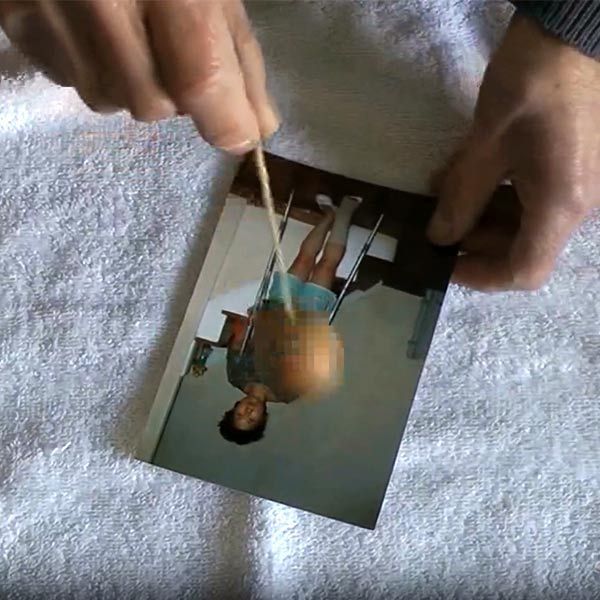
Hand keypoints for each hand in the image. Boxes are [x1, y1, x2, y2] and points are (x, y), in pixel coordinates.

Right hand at [0, 0, 278, 153]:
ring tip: (125, 27)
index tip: (239, 135)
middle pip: (153, 105)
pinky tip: (89, 23)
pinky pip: (69, 80)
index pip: (200, 79)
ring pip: (109, 101)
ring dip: (129, 82)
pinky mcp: (11, 18)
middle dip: (174, 93)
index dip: (225, 120)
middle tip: (169, 46)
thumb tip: (257, 126)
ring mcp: (46, 6)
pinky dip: (91, 66)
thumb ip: (237, 54)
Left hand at [428, 14, 599, 291]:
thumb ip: (461, 199)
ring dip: (480, 215)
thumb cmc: (530, 85)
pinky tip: (463, 177)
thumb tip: (439, 237)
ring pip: (524, 223)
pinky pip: (530, 196)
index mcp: (560, 205)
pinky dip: (495, 194)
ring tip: (443, 195)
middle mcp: (575, 204)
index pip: (523, 271)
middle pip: (522, 247)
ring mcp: (575, 185)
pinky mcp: (568, 167)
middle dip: (474, 241)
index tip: (444, 265)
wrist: (571, 32)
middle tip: (436, 224)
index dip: (480, 276)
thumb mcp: (484, 146)